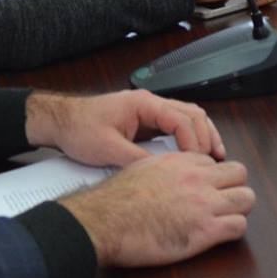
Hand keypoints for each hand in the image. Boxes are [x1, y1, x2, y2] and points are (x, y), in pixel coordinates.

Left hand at [25, 89, 223, 166]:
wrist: (61, 122)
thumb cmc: (79, 129)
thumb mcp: (107, 149)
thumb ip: (135, 160)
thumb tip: (160, 173)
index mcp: (143, 104)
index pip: (181, 119)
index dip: (194, 141)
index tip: (197, 163)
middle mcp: (150, 104)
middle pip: (192, 114)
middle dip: (207, 137)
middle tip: (214, 161)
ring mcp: (150, 111)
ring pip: (188, 118)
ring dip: (203, 136)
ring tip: (214, 157)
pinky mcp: (147, 122)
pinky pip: (177, 127)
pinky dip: (190, 139)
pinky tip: (194, 155)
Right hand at [60, 153, 253, 267]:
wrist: (105, 222)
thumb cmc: (115, 200)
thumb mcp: (140, 169)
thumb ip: (162, 168)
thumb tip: (167, 175)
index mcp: (180, 162)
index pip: (214, 162)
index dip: (211, 177)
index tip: (205, 189)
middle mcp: (196, 178)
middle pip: (239, 173)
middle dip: (234, 187)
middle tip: (223, 202)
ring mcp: (204, 203)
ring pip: (247, 198)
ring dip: (239, 209)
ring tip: (226, 219)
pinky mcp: (205, 230)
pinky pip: (239, 226)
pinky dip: (233, 231)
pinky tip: (219, 235)